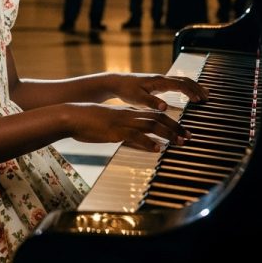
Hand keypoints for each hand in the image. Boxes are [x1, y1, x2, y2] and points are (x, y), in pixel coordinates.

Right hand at [68, 103, 191, 151]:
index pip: (154, 115)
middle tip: (189, 137)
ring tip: (180, 143)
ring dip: (167, 134)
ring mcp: (123, 122)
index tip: (182, 131)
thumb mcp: (110, 125)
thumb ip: (124, 131)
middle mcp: (129, 115)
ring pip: (151, 125)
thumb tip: (134, 140)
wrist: (72, 116)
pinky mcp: (115, 131)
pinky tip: (157, 149)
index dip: (170, 122)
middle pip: (158, 118)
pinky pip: (135, 136)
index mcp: (128, 113)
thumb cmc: (88, 122)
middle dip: (175, 128)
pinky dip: (148, 142)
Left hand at [109, 72, 208, 110]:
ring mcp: (162, 80)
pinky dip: (188, 88)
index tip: (199, 101)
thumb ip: (151, 102)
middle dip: (197, 88)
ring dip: (194, 87)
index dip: (190, 92)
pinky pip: (178, 83)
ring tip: (205, 94)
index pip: (180, 85)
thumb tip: (165, 107)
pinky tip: (191, 94)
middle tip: (208, 97)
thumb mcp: (137, 98)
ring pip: (182, 81)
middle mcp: (162, 79)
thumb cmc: (127, 90)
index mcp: (159, 81)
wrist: (118, 82)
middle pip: (185, 81)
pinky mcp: (160, 83)